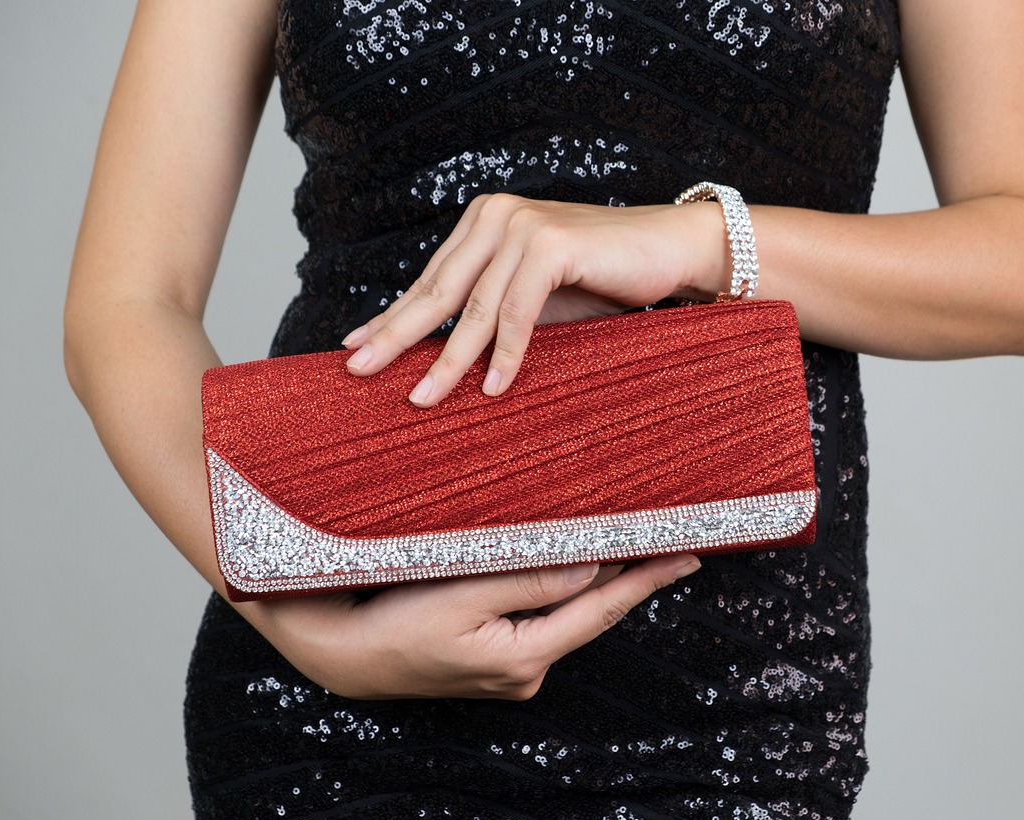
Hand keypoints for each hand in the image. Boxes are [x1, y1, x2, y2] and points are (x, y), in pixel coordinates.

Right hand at [248, 553, 700, 700]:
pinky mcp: (492, 660)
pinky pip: (538, 617)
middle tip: (667, 537)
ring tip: (625, 541)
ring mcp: (509, 670)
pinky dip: (555, 589)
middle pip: (588, 612)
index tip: (687, 555)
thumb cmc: (392, 622)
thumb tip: (589, 569)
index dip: (646, 581)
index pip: (600, 611)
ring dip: (589, 578)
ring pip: (562, 613)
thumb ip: (527, 579)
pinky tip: (566, 564)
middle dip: (625, 575)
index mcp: (523, 658)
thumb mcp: (459, 592)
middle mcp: (524, 672)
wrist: (342, 656)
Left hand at [341, 194, 726, 405]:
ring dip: (448, 360)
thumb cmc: (601, 279)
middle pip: (437, 291)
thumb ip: (489, 316)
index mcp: (482, 223)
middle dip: (396, 337)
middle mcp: (494, 217)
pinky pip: (518, 310)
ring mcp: (521, 225)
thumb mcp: (533, 301)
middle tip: (358, 371)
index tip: (355, 347)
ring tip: (422, 398)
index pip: (429, 281)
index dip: (391, 317)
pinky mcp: (551, 243)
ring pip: (474, 307)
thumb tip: (440, 361)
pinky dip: (505, 353)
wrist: (667, 249)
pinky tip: (494, 388)